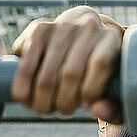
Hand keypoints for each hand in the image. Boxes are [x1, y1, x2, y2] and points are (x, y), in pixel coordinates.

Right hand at [10, 6, 123, 122]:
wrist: (80, 31)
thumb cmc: (99, 66)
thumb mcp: (113, 83)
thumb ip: (113, 103)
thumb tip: (98, 111)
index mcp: (111, 38)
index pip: (100, 63)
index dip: (90, 89)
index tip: (86, 103)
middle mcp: (88, 26)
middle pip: (71, 73)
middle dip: (64, 102)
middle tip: (64, 110)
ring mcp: (62, 26)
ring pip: (46, 76)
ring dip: (42, 101)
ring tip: (46, 108)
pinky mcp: (39, 28)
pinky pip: (26, 68)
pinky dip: (22, 89)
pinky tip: (26, 99)